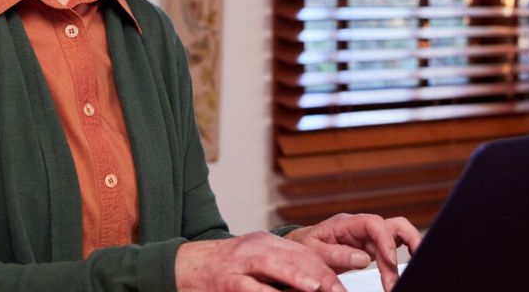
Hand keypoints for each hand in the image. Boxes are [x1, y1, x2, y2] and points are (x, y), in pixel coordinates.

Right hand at [174, 231, 346, 291]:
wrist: (186, 266)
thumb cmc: (227, 269)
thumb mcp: (257, 262)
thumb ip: (283, 270)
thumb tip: (317, 284)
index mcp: (267, 242)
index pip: (305, 252)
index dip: (327, 267)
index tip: (343, 286)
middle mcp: (256, 247)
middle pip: (295, 257)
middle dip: (321, 274)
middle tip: (339, 291)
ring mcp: (240, 263)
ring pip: (274, 266)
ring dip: (298, 278)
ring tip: (317, 288)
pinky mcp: (227, 280)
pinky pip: (250, 287)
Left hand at [284, 213, 421, 291]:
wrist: (299, 248)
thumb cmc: (305, 246)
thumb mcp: (314, 251)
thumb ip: (337, 254)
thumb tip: (363, 259)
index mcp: (347, 223)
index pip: (374, 223)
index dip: (386, 241)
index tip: (389, 261)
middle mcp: (361, 226)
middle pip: (393, 229)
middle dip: (401, 251)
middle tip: (399, 277)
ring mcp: (368, 236)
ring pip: (397, 238)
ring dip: (402, 258)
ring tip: (401, 279)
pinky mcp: (371, 246)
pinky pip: (392, 247)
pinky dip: (401, 257)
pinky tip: (404, 270)